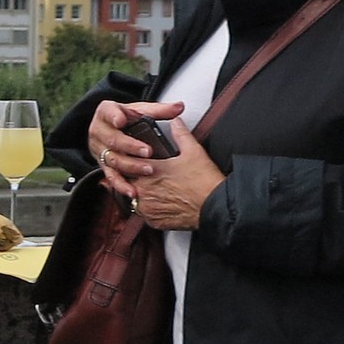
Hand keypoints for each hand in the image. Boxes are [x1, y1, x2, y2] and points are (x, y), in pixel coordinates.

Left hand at [93, 99, 224, 229]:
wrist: (215, 206)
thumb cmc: (205, 182)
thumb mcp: (194, 151)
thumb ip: (181, 134)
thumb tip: (176, 122)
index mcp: (149, 170)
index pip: (129, 163)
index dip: (133, 160)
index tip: (138, 160)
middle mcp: (143, 190)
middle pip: (129, 181)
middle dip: (137, 178)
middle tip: (149, 176)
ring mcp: (147, 208)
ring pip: (134, 199)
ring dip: (141, 194)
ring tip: (155, 190)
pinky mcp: (153, 222)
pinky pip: (144, 215)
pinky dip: (150, 210)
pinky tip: (160, 203)